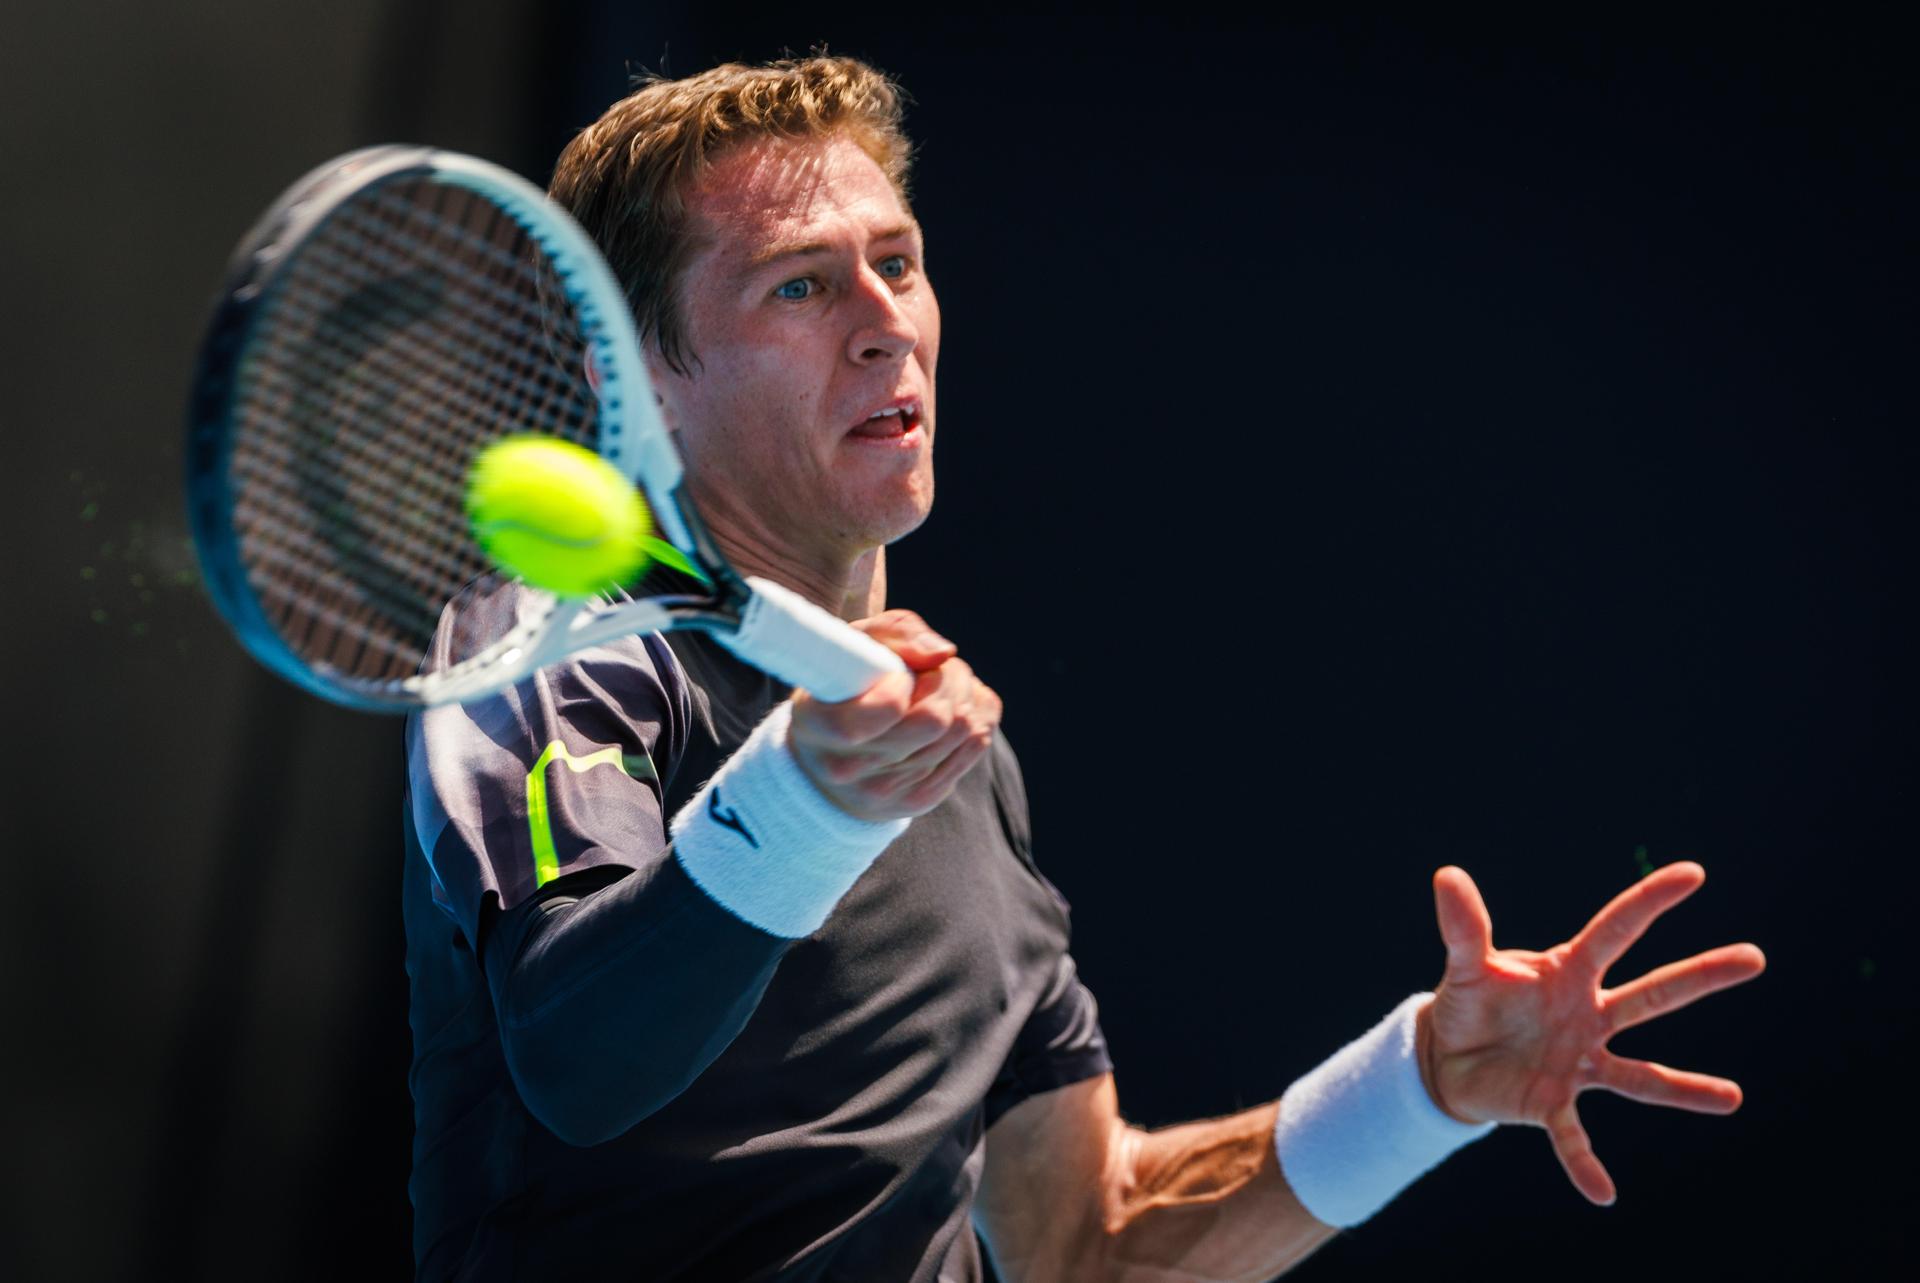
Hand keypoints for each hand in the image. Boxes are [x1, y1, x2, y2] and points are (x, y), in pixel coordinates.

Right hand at [788, 609, 1001, 822]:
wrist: (831, 755)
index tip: (898, 673)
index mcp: (819, 725)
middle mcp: (847, 769)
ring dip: (966, 694)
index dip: (906, 681)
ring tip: (942, 685)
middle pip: (938, 719)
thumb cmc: (846, 684)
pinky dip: (976, 716)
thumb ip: (897, 633)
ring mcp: (886, 792)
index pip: (889, 708)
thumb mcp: (855, 643)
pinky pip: (977, 745)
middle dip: (949, 679)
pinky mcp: (919, 800)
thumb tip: (943, 654)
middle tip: (934, 668)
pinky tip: (953, 709)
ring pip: (966, 730)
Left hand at [1418, 862, 1764, 1204]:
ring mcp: (1578, 1061)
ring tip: (1732, 1098)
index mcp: (1568, 972)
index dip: (1650, 901)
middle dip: (1700, 976)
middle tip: (1754, 957)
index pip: (1615, 930)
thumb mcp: (1465, 965)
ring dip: (1684, 1089)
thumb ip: (1463, 927)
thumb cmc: (1470, 1002)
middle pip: (1651, 994)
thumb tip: (1447, 875)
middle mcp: (1588, 1015)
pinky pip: (1573, 1138)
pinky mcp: (1553, 1103)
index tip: (1693, 873)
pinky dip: (1584, 1163)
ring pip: (1638, 1077)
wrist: (1448, 1057)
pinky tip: (1602, 1192)